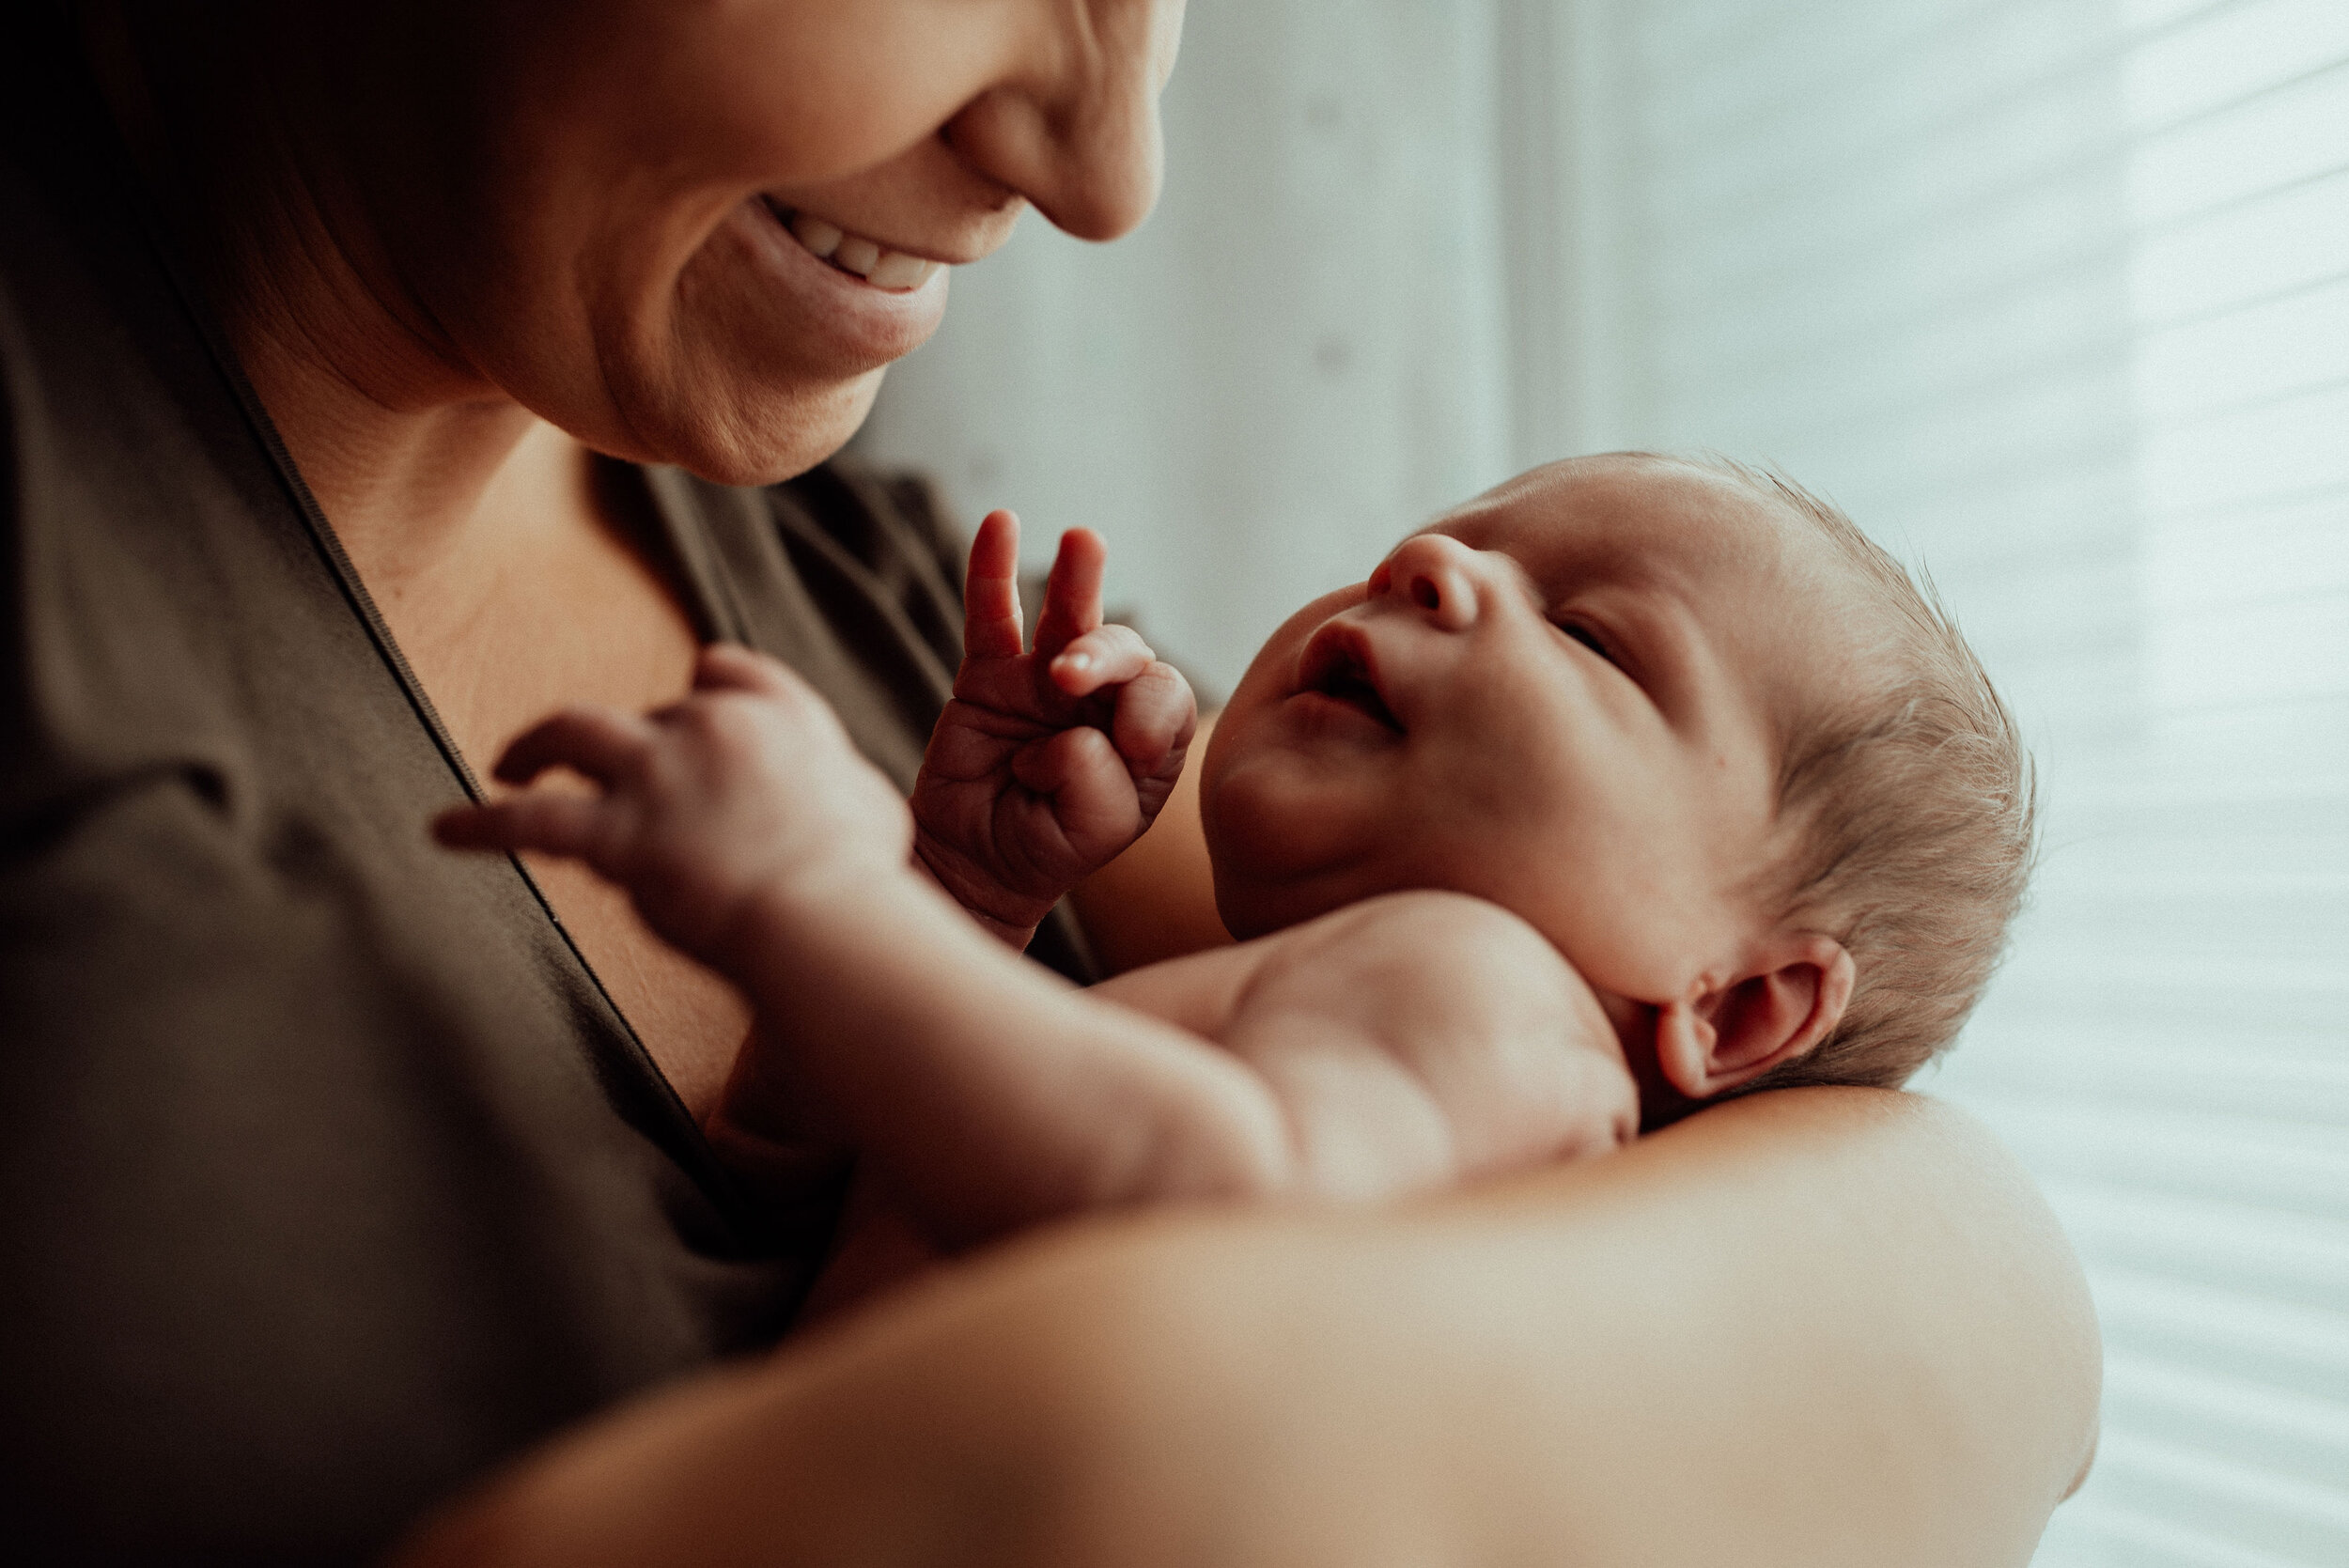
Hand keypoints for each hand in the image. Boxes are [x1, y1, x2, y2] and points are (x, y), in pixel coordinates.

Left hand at [433, 645, 913, 964]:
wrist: (825, 914)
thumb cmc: (860, 877)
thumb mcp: (871, 805)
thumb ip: (837, 783)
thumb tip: (833, 794)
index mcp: (779, 717)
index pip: (727, 672)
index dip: (705, 686)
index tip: (691, 693)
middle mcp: (709, 727)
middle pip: (653, 714)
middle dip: (633, 746)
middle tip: (615, 776)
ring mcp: (656, 775)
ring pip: (572, 731)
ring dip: (536, 745)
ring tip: (510, 762)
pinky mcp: (615, 833)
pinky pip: (529, 822)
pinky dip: (481, 825)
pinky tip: (445, 832)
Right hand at [913, 510, 1196, 945]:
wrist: (973, 863)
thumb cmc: (1045, 846)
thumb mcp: (1094, 833)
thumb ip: (1099, 784)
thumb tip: (1067, 732)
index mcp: (1151, 740)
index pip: (1167, 699)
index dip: (1152, 713)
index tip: (1130, 749)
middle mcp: (1105, 700)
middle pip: (1124, 651)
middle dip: (1105, 656)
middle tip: (1069, 679)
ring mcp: (1046, 680)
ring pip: (1069, 617)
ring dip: (1078, 581)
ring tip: (1084, 543)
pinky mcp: (989, 675)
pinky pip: (992, 617)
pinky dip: (992, 570)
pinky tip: (1000, 523)